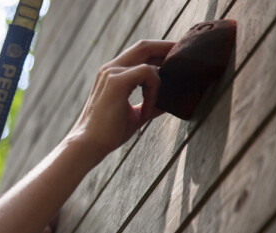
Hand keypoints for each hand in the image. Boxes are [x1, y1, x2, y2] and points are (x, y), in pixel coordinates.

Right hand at [70, 40, 174, 162]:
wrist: (88, 145)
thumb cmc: (108, 133)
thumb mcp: (135, 115)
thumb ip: (151, 103)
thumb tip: (171, 100)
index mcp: (112, 74)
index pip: (140, 52)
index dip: (160, 52)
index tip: (179, 59)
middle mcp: (111, 69)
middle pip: (145, 45)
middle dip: (168, 47)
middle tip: (187, 56)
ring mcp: (112, 73)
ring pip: (148, 55)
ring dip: (163, 72)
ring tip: (168, 91)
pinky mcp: (117, 81)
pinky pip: (148, 73)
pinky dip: (154, 90)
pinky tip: (147, 109)